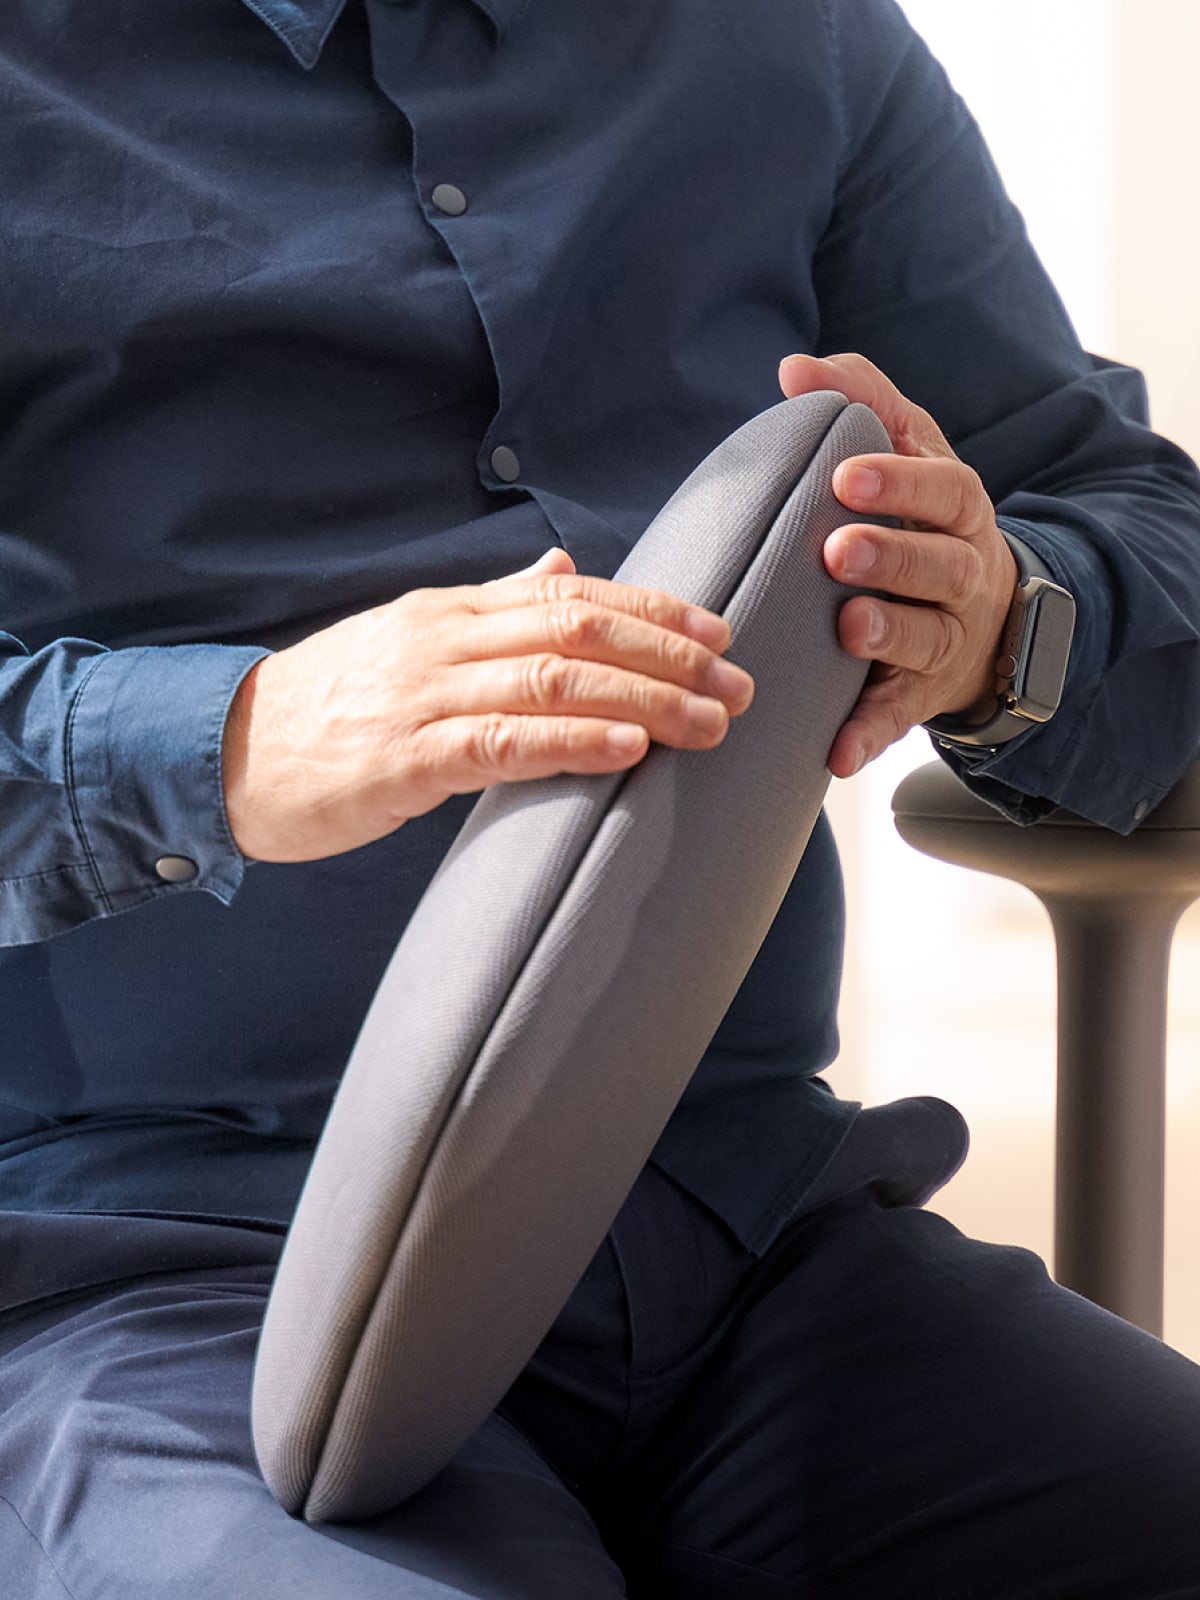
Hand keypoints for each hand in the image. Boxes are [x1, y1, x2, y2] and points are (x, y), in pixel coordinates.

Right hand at [222, 548, 753, 861]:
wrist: (227, 755)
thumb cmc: (331, 706)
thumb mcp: (409, 642)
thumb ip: (490, 608)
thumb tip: (562, 571)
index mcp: (450, 611)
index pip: (572, 595)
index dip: (653, 609)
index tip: (719, 628)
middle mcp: (444, 640)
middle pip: (578, 630)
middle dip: (671, 652)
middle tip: (741, 679)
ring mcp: (424, 696)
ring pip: (554, 681)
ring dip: (646, 697)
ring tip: (713, 719)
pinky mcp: (406, 759)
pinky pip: (504, 745)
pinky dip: (574, 742)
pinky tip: (630, 748)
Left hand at [778, 352, 1016, 778]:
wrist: (987, 618)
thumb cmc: (923, 518)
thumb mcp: (908, 450)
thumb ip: (860, 401)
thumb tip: (794, 367)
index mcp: (956, 509)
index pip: (938, 488)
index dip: (897, 483)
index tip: (844, 475)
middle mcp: (962, 573)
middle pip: (937, 565)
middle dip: (891, 556)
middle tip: (837, 551)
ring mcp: (946, 639)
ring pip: (924, 639)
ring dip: (887, 635)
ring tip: (849, 629)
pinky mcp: (923, 696)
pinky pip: (899, 718)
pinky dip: (870, 736)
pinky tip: (837, 752)